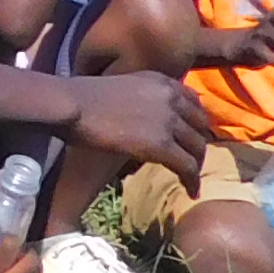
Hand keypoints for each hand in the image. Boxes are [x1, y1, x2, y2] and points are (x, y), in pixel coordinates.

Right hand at [64, 68, 210, 179]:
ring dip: (196, 166)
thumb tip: (146, 118)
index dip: (198, 122)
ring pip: (197, 148)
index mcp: (162, 81)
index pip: (195, 102)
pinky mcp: (160, 144)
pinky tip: (190, 191)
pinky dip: (192, 181)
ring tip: (191, 179)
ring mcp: (168, 120)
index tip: (192, 136)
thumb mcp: (123, 86)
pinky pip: (187, 166)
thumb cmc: (83, 98)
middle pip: (202, 126)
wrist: (72, 105)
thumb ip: (143, 96)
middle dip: (199, 145)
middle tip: (193, 161)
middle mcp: (172, 98)